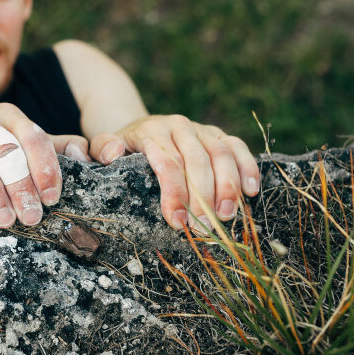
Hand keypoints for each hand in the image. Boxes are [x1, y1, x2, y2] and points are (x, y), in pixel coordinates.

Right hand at [0, 100, 88, 227]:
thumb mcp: (18, 141)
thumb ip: (53, 147)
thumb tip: (85, 154)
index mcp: (9, 114)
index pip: (33, 137)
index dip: (45, 168)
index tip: (51, 198)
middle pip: (6, 150)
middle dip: (20, 186)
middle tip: (30, 217)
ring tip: (4, 219)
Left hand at [90, 115, 259, 231]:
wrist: (141, 129)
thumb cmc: (125, 148)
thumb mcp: (105, 146)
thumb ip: (102, 148)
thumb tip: (112, 154)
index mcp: (152, 131)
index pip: (167, 162)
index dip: (174, 193)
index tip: (177, 222)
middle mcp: (179, 126)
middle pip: (197, 161)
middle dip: (202, 197)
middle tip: (203, 229)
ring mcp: (201, 129)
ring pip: (221, 154)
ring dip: (227, 187)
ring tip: (226, 216)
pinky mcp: (218, 134)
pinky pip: (238, 147)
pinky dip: (247, 167)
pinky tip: (251, 192)